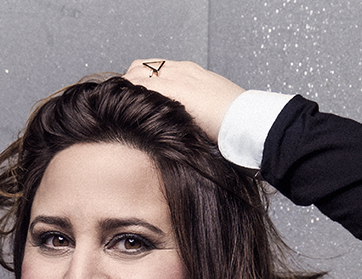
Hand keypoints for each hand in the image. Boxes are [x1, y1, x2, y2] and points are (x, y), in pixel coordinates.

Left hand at [123, 59, 244, 142]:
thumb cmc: (233, 121)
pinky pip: (142, 86)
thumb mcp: (210, 110)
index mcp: (192, 73)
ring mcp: (178, 78)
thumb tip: (182, 127)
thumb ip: (193, 112)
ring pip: (138, 74)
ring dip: (125, 90)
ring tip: (116, 108)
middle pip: (141, 67)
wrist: (245, 119)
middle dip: (128, 83)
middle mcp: (182, 70)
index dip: (140, 81)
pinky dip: (128, 95)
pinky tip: (121, 109)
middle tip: (121, 104)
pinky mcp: (175, 90)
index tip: (132, 97)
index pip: (156, 69)